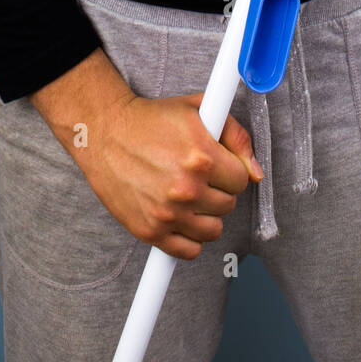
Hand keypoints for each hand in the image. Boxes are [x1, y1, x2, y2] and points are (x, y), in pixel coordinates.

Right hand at [29, 49, 262, 260]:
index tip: (217, 165)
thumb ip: (236, 136)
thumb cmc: (152, 120)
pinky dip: (189, 238)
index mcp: (202, 157)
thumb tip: (255, 174)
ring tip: (189, 196)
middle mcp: (186, 188)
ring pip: (213, 230)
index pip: (241, 181)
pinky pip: (190, 251)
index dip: (230, 170)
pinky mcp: (150, 231)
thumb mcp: (199, 110)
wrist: (104, 133)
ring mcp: (168, 213)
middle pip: (228, 205)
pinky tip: (180, 217)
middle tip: (198, 177)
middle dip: (217, 190)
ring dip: (205, 214)